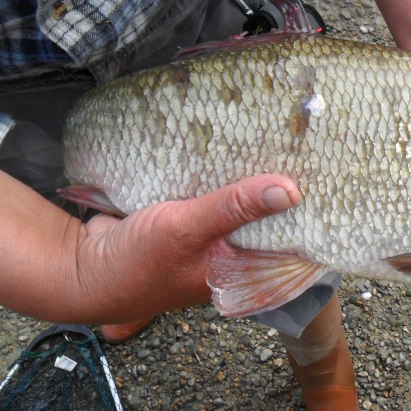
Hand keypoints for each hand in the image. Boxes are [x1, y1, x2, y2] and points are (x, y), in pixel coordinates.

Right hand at [0, 166, 298, 322]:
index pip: (287, 244)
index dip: (308, 216)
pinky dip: (217, 175)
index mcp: (238, 269)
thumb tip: (290, 190)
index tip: (330, 184)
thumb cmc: (137, 262)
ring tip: (279, 140)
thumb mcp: (189, 230)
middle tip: (307, 149)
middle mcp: (227, 254)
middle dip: (280, 188)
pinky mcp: (186, 216)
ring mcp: (207, 235)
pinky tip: (233, 146)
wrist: (80, 267)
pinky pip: (210, 193)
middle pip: (265, 218)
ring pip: (237, 202)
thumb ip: (234, 208)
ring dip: (247, 178)